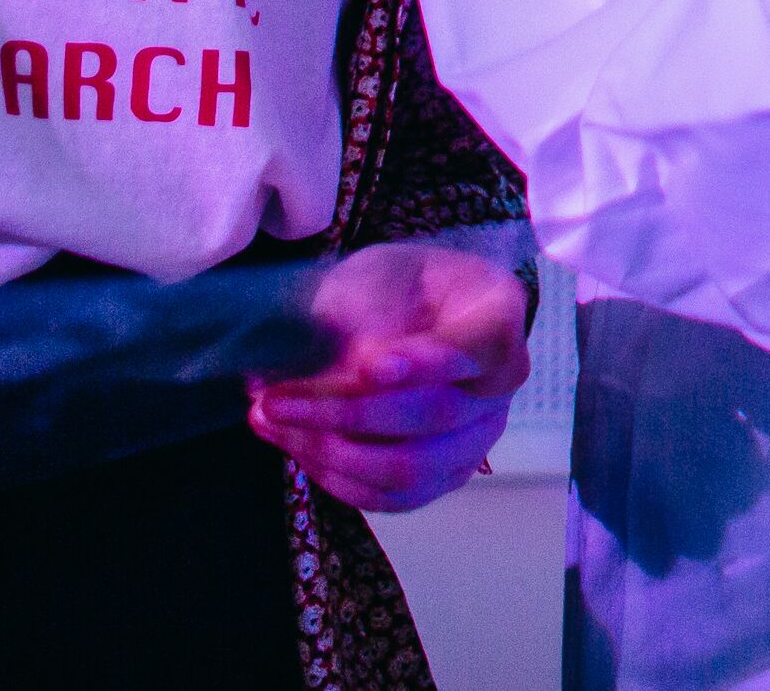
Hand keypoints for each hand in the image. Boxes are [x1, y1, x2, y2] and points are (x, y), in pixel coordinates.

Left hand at [247, 241, 531, 511]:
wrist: (404, 310)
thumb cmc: (395, 284)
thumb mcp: (376, 273)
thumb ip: (363, 317)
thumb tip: (342, 377)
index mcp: (498, 312)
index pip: (480, 345)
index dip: (426, 362)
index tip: (369, 366)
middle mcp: (501, 384)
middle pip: (435, 414)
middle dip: (344, 411)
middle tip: (273, 399)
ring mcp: (478, 437)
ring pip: (410, 467)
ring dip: (329, 451)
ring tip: (268, 421)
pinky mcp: (444, 476)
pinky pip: (393, 496)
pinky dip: (336, 478)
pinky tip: (294, 445)